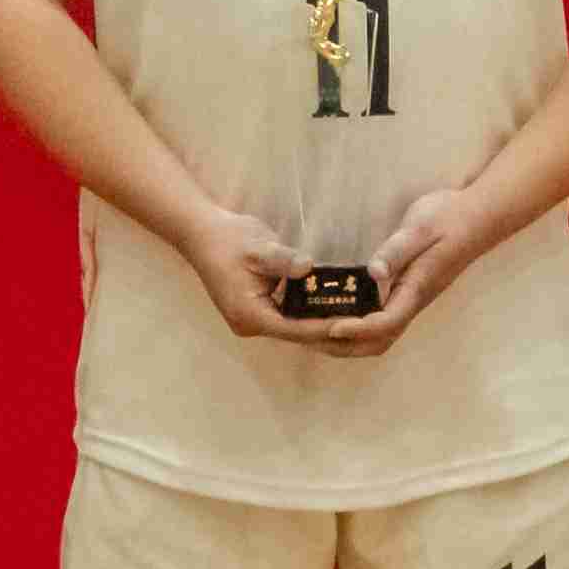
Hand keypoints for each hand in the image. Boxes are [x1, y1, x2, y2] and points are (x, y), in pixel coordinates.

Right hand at [171, 206, 374, 348]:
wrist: (202, 233)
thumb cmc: (228, 240)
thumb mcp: (258, 247)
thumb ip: (284, 260)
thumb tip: (308, 265)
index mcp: (250, 315)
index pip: (296, 329)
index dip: (325, 327)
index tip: (354, 324)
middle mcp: (252, 324)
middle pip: (298, 335)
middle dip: (330, 330)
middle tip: (366, 326)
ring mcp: (254, 320)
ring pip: (295, 329)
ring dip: (323, 324)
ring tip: (359, 319)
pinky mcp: (258, 311)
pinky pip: (290, 318)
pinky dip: (311, 313)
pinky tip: (336, 305)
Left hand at [327, 186, 500, 353]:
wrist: (477, 216)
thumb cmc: (448, 217)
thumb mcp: (421, 227)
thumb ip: (397, 250)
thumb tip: (373, 273)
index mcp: (416, 288)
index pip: (386, 322)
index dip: (357, 330)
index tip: (330, 327)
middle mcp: (413, 301)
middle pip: (379, 341)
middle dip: (344, 345)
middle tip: (310, 337)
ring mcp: (411, 299)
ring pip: (380, 336)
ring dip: (348, 341)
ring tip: (314, 333)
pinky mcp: (407, 292)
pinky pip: (381, 321)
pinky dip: (356, 328)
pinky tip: (334, 315)